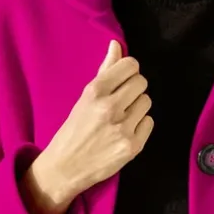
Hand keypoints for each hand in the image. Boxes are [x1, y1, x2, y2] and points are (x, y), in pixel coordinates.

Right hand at [33, 40, 153, 203]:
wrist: (65, 167)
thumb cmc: (74, 130)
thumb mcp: (84, 98)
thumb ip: (105, 72)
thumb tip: (117, 45)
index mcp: (96, 91)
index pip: (130, 66)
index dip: (129, 70)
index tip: (124, 78)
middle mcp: (110, 107)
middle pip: (141, 83)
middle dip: (134, 89)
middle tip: (122, 100)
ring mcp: (123, 128)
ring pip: (146, 102)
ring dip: (137, 107)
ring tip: (122, 117)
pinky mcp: (132, 146)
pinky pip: (149, 122)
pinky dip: (140, 125)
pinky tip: (125, 131)